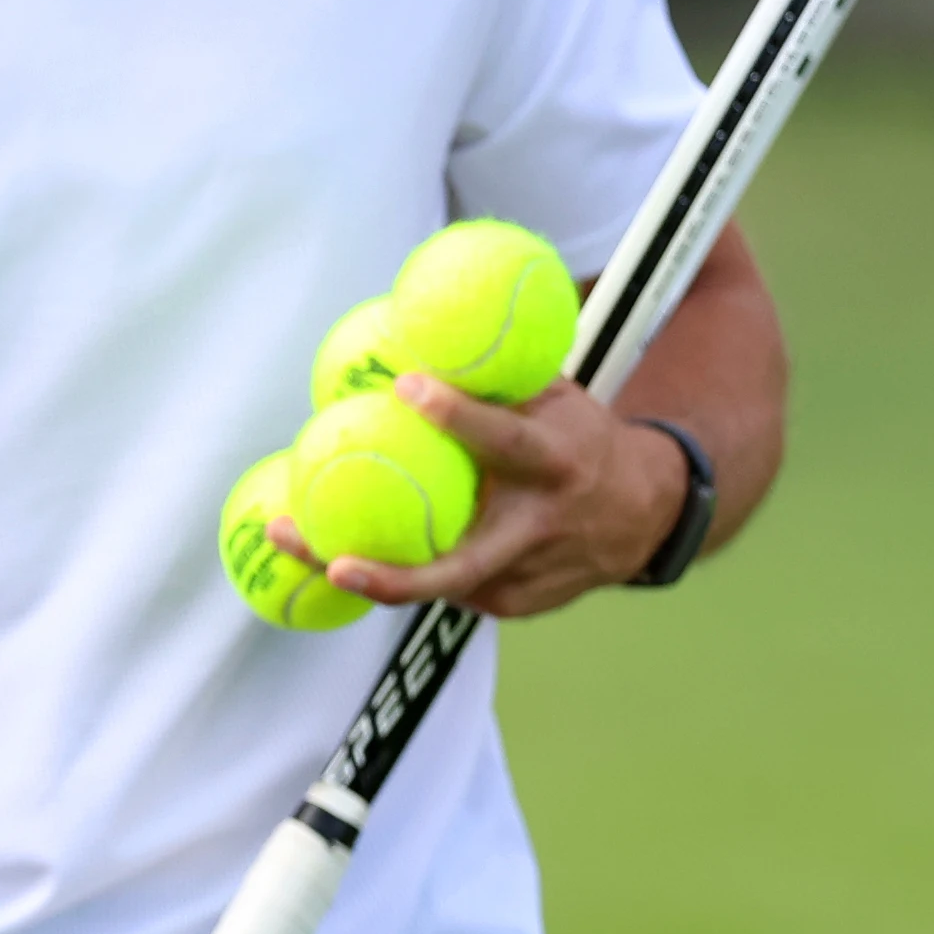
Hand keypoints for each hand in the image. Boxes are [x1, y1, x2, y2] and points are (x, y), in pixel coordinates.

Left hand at [293, 372, 693, 622]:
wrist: (646, 517)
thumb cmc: (583, 443)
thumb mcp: (558, 402)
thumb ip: (498, 380)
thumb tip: (418, 328)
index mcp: (556, 464)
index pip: (504, 439)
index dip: (457, 417)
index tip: (406, 386)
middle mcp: (538, 529)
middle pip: (455, 567)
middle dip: (388, 572)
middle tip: (326, 557)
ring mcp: (522, 578)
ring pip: (431, 582)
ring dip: (356, 566)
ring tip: (287, 536)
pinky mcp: (507, 604)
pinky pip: (439, 584)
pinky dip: (389, 563)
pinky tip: (333, 541)